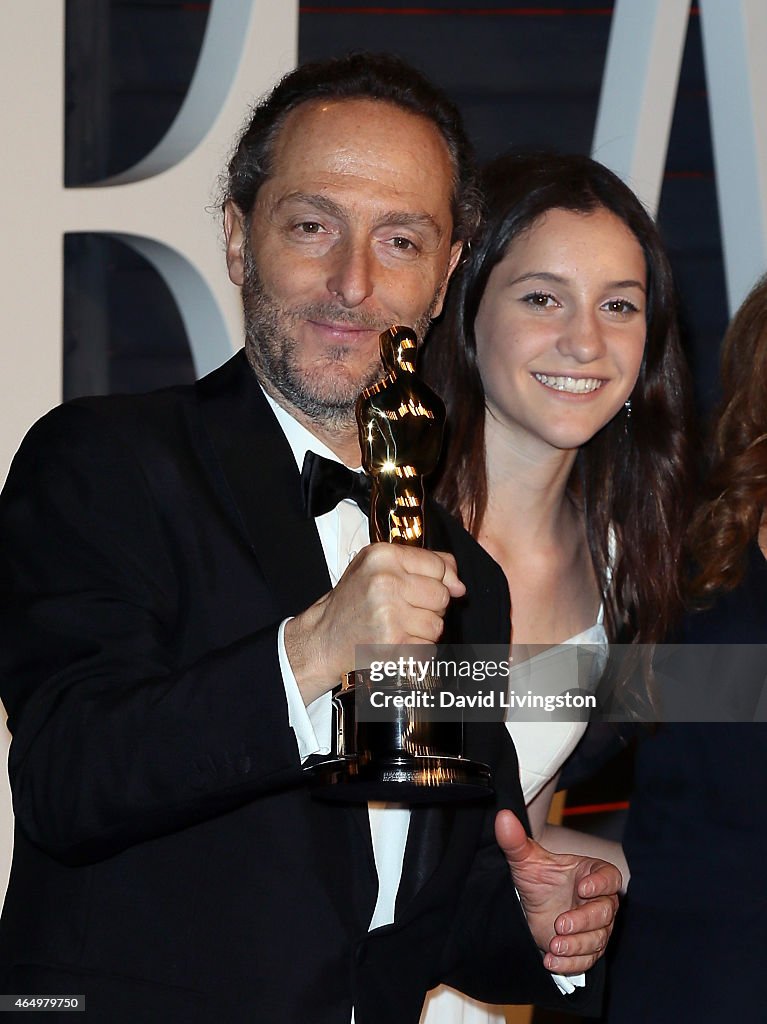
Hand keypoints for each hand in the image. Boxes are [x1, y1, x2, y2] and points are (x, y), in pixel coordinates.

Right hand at [284, 544, 464, 704]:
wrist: (324, 638)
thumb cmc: (354, 601)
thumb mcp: (380, 568)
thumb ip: (424, 564)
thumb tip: (460, 586)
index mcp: (383, 556)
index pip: (439, 565)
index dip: (438, 580)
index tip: (420, 590)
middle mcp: (385, 581)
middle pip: (442, 596)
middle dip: (430, 608)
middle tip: (403, 611)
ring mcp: (389, 613)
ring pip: (437, 625)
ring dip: (422, 631)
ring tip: (397, 627)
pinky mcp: (391, 642)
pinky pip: (427, 648)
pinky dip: (416, 650)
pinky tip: (396, 643)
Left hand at [495, 809, 620, 974]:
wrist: (532, 907)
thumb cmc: (537, 879)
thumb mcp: (525, 860)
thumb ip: (516, 840)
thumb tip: (503, 817)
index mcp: (591, 874)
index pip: (609, 878)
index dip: (600, 884)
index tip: (582, 888)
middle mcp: (599, 901)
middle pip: (605, 912)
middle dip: (584, 921)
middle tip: (560, 924)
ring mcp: (595, 927)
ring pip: (598, 939)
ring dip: (577, 946)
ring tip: (555, 946)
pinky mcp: (587, 949)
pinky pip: (588, 960)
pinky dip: (571, 964)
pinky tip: (552, 961)